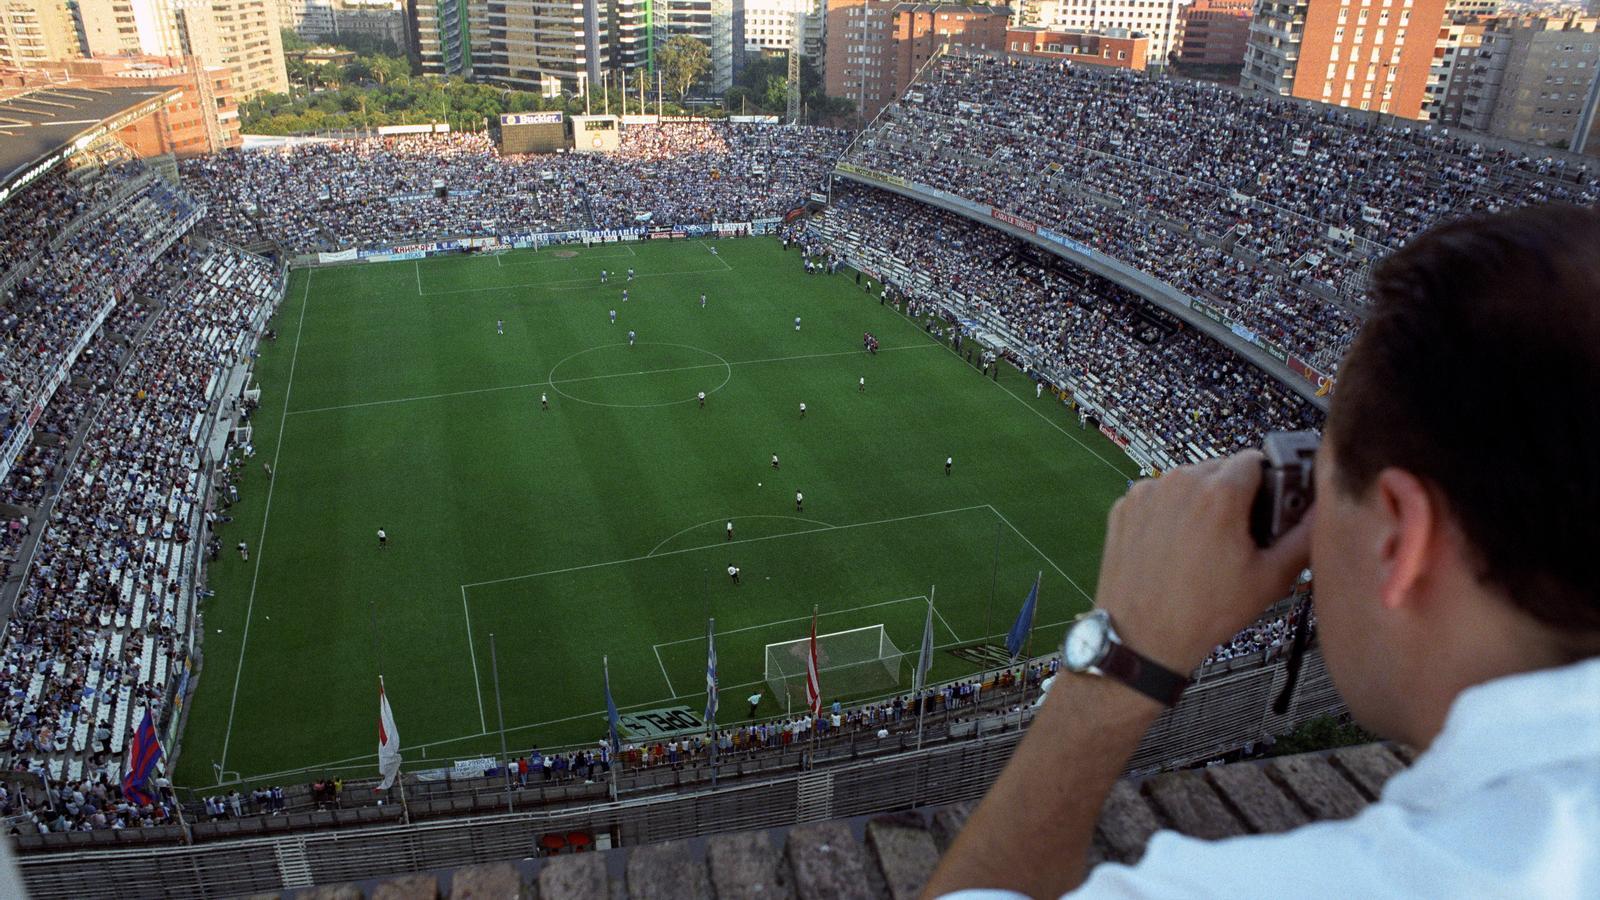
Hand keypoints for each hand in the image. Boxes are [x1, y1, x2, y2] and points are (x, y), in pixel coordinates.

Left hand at [1092, 451, 1311, 672]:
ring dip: (1202, 501)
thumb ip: (1304, 537)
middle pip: (1221, 469)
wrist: (1142, 638)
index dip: (1270, 480)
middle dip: (1236, 494)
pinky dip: (1170, 512)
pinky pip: (1159, 496)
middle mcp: (1179, 483)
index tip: (1271, 503)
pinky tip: (1176, 546)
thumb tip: (1323, 512)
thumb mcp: (1270, 579)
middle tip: (1241, 533)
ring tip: (1206, 544)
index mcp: (1219, 493)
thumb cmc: (1204, 613)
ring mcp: (1147, 493)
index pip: (1257, 459)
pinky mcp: (1125, 507)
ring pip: (1188, 481)